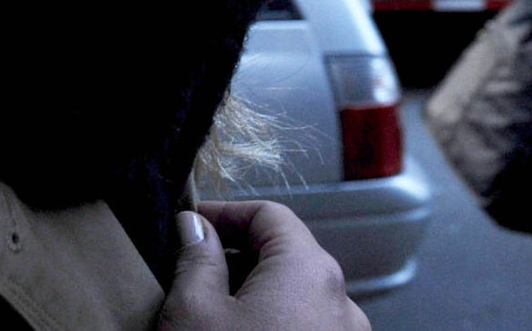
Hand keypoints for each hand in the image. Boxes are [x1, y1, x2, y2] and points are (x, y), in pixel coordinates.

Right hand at [157, 200, 370, 330]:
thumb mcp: (194, 313)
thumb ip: (195, 258)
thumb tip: (194, 228)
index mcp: (310, 270)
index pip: (268, 213)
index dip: (224, 214)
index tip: (190, 225)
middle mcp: (341, 301)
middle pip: (283, 255)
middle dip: (236, 258)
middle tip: (192, 273)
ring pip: (294, 296)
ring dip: (254, 295)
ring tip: (212, 314)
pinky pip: (304, 326)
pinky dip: (273, 323)